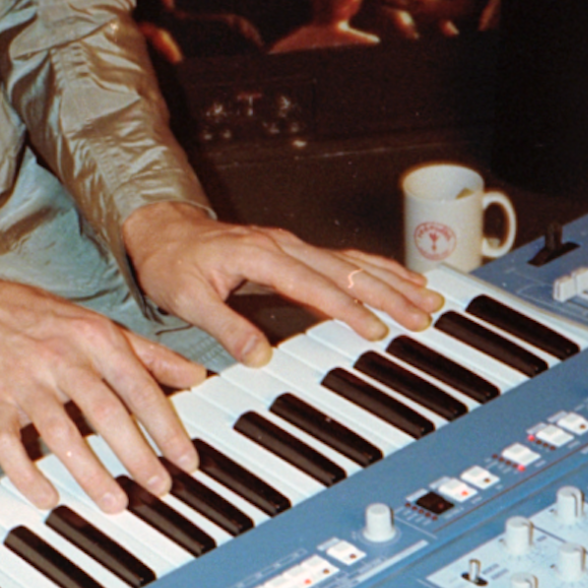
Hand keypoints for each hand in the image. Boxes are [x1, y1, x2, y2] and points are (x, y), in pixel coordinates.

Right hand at [0, 258, 206, 512]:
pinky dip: (26, 474)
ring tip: (114, 502)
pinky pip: (8, 444)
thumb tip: (196, 374)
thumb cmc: (32, 316)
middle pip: (105, 411)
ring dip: (89, 472)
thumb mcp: (95, 323)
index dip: (165, 425)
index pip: (138, 386)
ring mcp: (24, 380)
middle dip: (136, 453)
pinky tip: (47, 497)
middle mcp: (61, 357)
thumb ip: (147, 352)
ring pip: (60, 432)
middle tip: (158, 487)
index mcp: (92, 337)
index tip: (185, 458)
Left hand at [121, 201, 441, 368]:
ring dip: (392, 279)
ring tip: (427, 297)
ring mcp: (291, 246)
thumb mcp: (187, 299)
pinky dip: (375, 269)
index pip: (315, 285)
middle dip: (389, 293)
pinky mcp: (293, 252)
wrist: (160, 232)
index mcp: (261, 255)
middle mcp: (283, 245)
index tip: (375, 329)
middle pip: (347, 270)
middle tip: (422, 315)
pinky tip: (398, 280)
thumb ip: (225, 326)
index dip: (348, 309)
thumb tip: (260, 355)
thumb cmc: (172, 263)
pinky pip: (343, 259)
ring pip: (352, 261)